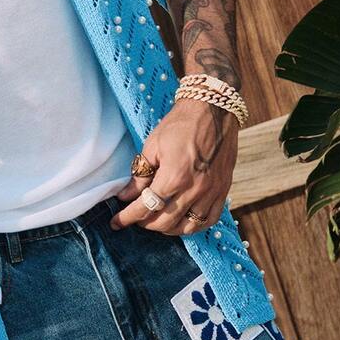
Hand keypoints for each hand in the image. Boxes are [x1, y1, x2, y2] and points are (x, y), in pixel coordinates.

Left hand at [108, 99, 238, 234]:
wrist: (213, 111)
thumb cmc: (180, 124)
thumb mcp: (153, 145)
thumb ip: (140, 174)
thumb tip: (126, 196)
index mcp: (174, 176)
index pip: (146, 206)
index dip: (128, 217)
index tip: (116, 222)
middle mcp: (195, 189)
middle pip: (165, 221)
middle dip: (145, 223)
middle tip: (136, 217)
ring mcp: (211, 192)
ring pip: (187, 227)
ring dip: (168, 228)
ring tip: (156, 221)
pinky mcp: (223, 191)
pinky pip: (208, 221)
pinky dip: (193, 226)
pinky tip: (182, 222)